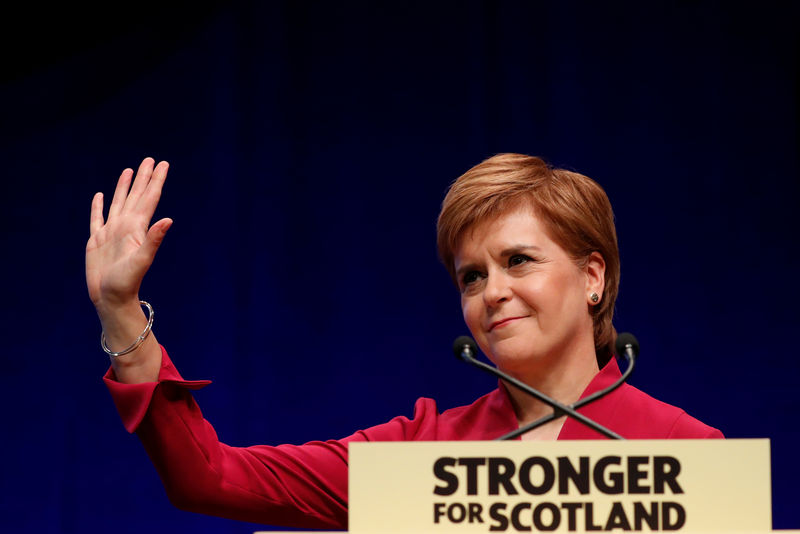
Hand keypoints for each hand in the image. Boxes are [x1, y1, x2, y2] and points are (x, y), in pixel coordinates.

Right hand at [86, 158, 171, 311]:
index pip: (149, 198)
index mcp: (137, 227)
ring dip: (124, 187)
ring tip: (130, 171)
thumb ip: (154, 239)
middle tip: (150, 159)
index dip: (156, 180)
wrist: (111, 299)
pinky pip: (97, 219)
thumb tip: (169, 219)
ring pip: (118, 203)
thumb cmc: (128, 282)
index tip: (163, 163)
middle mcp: (125, 226)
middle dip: (144, 178)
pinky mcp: (96, 241)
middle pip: (136, 196)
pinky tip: (99, 196)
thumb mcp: (142, 259)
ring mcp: (111, 233)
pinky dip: (98, 207)